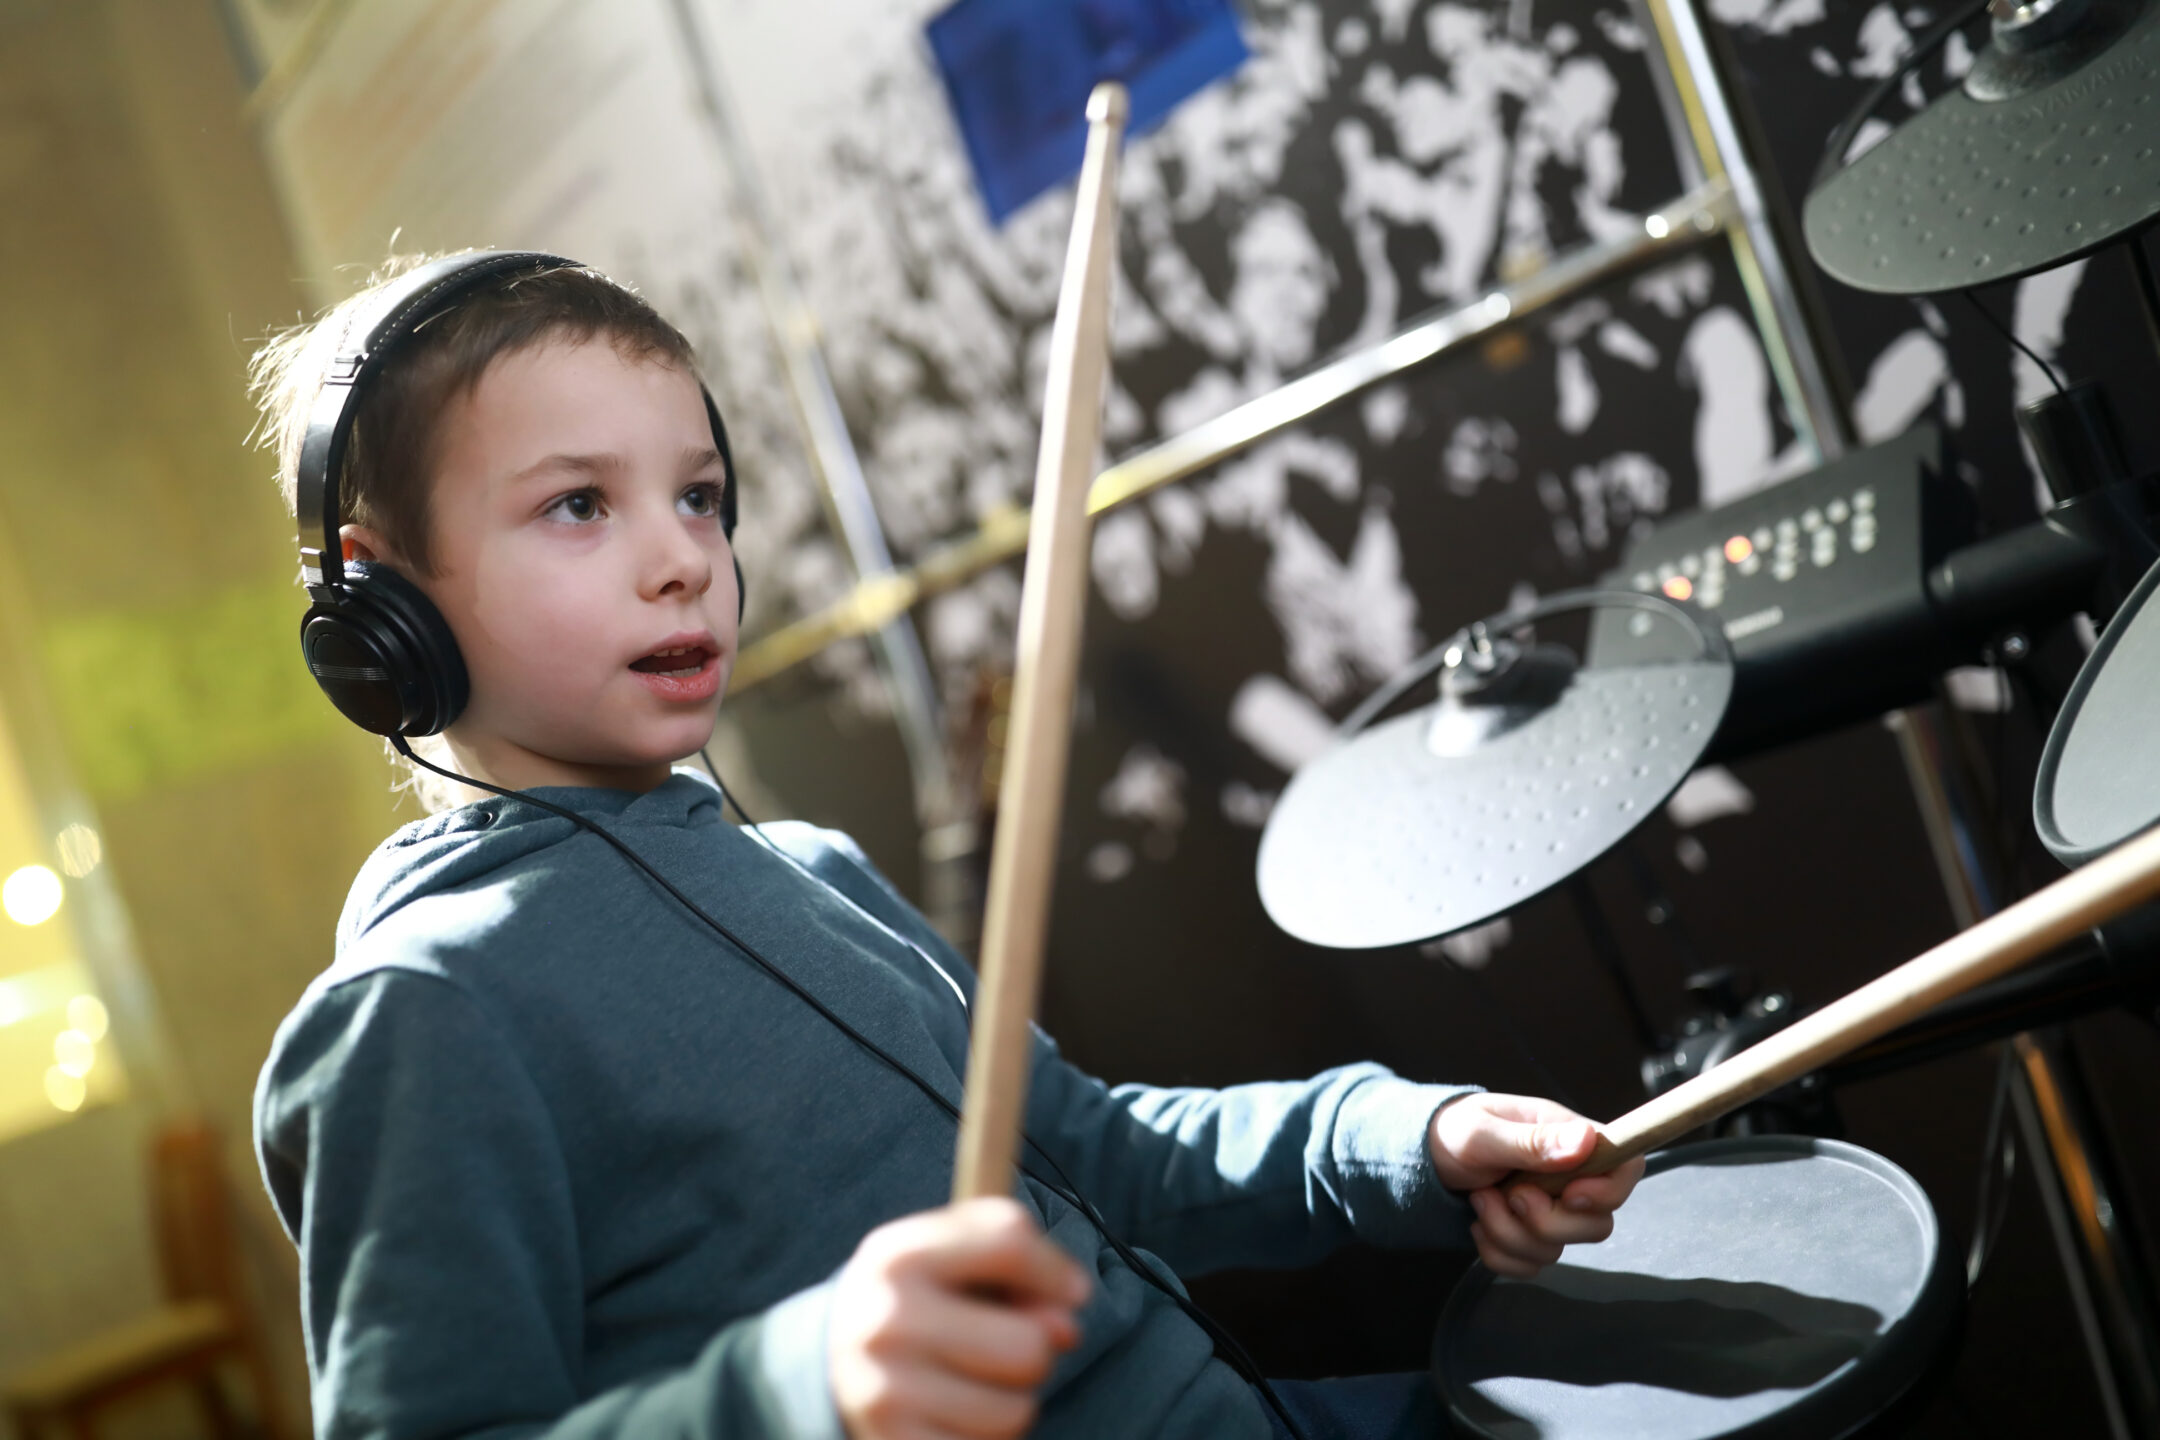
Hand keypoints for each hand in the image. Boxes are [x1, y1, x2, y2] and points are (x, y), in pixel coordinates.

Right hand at [829, 1196, 1091, 1439]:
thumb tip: (1065, 1325)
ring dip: (1010, 1399)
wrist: (828, 1361)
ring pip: (1016, 1410)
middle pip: (1028, 1346)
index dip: (1056, 1271)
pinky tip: (955, 1413)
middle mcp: (887, 1321)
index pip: (1010, 1244)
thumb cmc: (913, 1299)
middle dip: (1033, 1348)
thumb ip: (1014, 1261)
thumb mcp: (947, 1255)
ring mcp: (887, 1392)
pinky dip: (986, 1437)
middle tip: (999, 1345)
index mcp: (900, 1256)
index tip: (1072, 1291)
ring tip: (971, 1379)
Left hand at [1427, 1092, 1645, 1278]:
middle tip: (1508, 1193)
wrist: (1420, 1159)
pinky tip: (1478, 1224)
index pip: (1626, 1168)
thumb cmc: (1451, 1132)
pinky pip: (1530, 1266)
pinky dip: (1498, 1253)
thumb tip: (1588, 1140)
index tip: (1567, 1195)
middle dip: (1545, 1221)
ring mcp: (1551, 1211)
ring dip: (1509, 1233)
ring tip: (1480, 1199)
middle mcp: (1569, 1178)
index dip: (1607, 1192)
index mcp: (1567, 1139)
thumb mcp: (1482, 1131)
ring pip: (1557, 1249)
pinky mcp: (1530, 1237)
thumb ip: (1532, 1141)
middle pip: (1597, 1225)